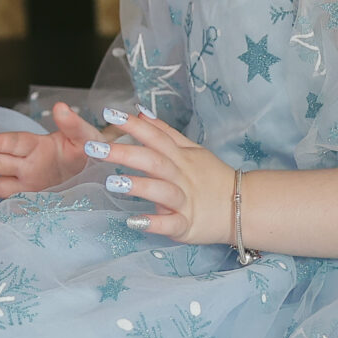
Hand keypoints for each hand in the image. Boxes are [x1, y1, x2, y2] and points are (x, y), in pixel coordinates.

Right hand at [0, 101, 103, 200]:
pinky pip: (15, 203)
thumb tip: (60, 107)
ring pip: (1, 183)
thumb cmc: (90, 149)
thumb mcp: (85, 136)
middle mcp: (27, 164)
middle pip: (1, 161)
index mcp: (38, 145)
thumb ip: (72, 124)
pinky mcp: (34, 200)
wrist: (99, 172)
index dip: (0, 142)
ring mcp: (28, 183)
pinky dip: (2, 207)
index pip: (15, 142)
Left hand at [90, 110, 235, 243]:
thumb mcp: (192, 150)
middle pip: (153, 161)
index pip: (155, 136)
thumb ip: (165, 133)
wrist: (243, 207)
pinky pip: (170, 225)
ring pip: (162, 192)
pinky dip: (154, 224)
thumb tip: (141, 112)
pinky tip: (134, 221)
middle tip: (94, 148)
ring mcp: (185, 201)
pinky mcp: (187, 225)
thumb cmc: (210, 177)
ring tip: (111, 183)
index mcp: (180, 157)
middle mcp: (181, 176)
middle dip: (124, 154)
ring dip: (139, 187)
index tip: (108, 112)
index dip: (133, 125)